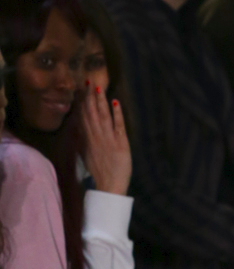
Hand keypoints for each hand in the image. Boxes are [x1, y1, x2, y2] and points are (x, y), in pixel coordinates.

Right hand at [81, 80, 130, 195]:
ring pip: (103, 117)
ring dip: (101, 102)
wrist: (108, 188)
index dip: (83, 103)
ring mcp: (108, 140)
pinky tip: (115, 102)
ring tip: (99, 87)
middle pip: (92, 114)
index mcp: (87, 140)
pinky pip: (118, 126)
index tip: (81, 90)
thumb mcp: (85, 156)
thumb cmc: (98, 174)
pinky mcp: (121, 144)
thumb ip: (82, 141)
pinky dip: (117, 114)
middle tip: (89, 81)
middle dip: (90, 97)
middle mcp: (96, 137)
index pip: (84, 117)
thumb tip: (77, 128)